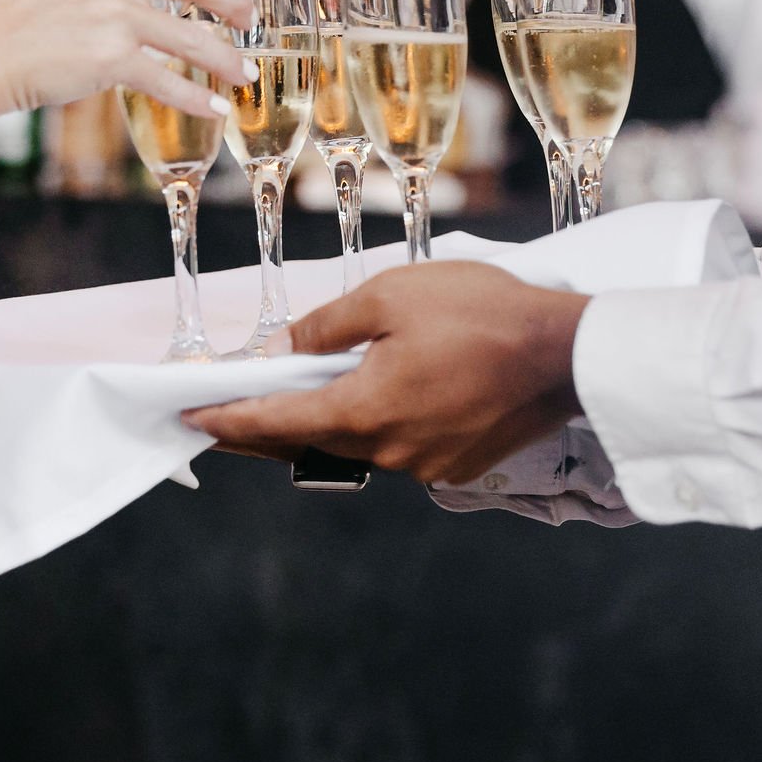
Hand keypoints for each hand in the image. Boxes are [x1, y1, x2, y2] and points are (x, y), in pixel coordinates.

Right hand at [0, 0, 253, 118]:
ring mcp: (113, 12)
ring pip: (196, 36)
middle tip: (248, 19)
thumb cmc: (11, 14)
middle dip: (237, 2)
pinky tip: (215, 107)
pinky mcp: (108, 58)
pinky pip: (169, 80)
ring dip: (229, 59)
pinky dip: (198, 98)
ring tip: (244, 72)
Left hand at [185, 262, 590, 483]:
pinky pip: (400, 447)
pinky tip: (380, 397)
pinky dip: (379, 425)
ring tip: (303, 393)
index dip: (228, 422)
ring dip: (328, 422)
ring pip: (357, 445)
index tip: (192, 422)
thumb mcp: (391, 295)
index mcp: (363, 411)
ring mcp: (426, 466)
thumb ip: (329, 325)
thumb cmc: (482, 314)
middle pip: (310, 442)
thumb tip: (288, 347)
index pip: (276, 422)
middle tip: (226, 418)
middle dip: (265, 429)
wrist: (569, 354)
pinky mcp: (456, 466)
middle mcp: (389, 451)